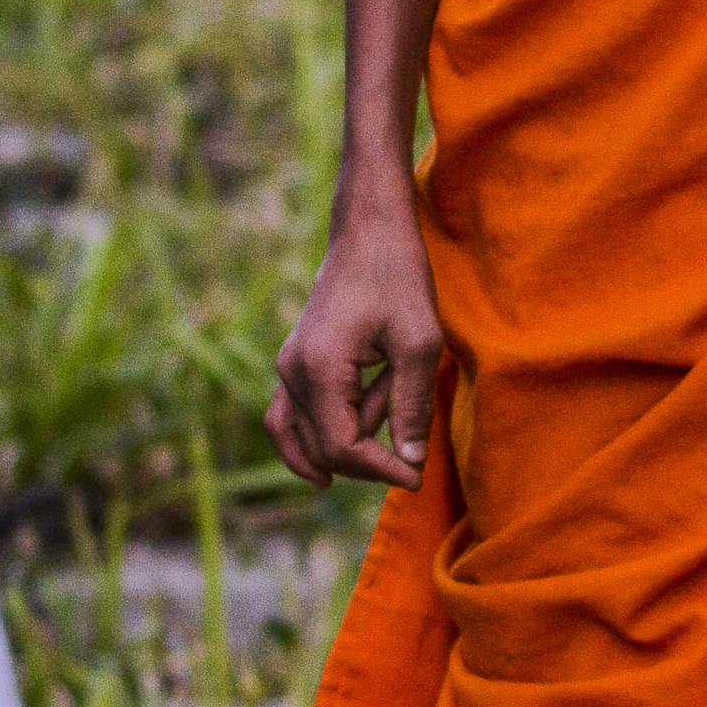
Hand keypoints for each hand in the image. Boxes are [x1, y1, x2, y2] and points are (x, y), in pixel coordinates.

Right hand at [267, 196, 444, 488]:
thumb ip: (411, 406)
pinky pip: (287, 417)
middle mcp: (291, 372)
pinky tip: (331, 464)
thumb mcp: (419, 342)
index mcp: (319, 370)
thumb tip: (410, 462)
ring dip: (337, 454)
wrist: (369, 231)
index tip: (417, 476)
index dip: (380, 470)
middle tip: (410, 437)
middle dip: (367, 458)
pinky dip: (309, 441)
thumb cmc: (398, 277)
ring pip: (294, 438)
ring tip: (376, 457)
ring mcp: (286, 366)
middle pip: (320, 449)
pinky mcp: (293, 361)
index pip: (342, 448)